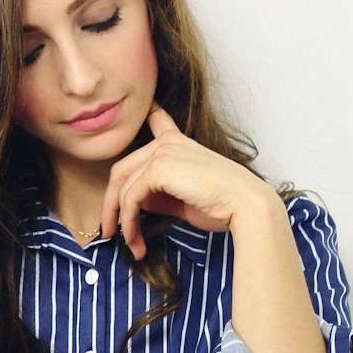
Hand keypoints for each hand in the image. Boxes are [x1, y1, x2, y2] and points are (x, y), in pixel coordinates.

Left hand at [100, 103, 280, 259]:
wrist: (245, 204)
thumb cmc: (223, 205)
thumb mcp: (183, 199)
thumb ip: (158, 196)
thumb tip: (135, 206)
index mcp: (178, 143)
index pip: (157, 120)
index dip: (145, 114)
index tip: (143, 108)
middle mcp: (167, 143)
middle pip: (121, 170)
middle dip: (111, 204)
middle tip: (107, 230)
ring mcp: (161, 152)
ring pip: (121, 187)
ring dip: (120, 221)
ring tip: (130, 244)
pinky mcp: (158, 167)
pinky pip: (129, 197)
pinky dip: (128, 222)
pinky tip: (135, 239)